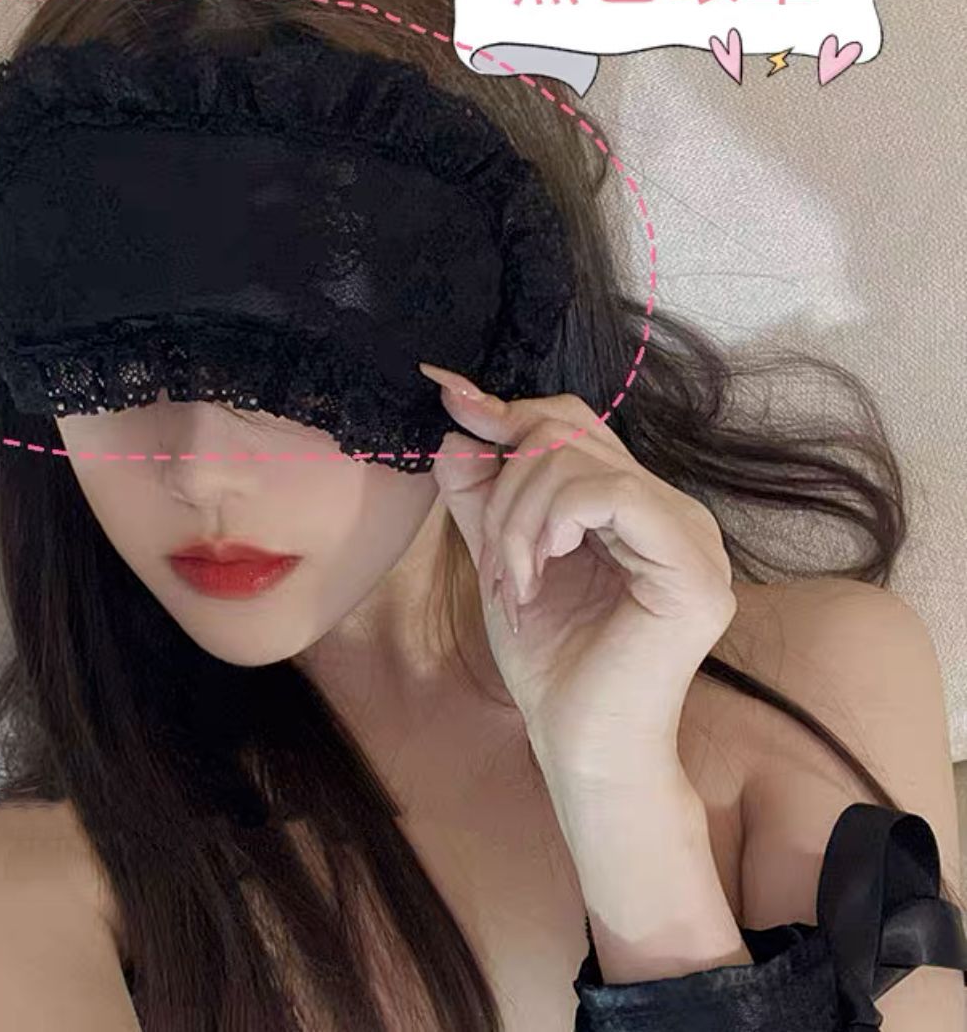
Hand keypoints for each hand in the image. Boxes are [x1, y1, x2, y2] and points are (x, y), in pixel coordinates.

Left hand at [417, 362, 737, 780]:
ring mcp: (692, 537)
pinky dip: (551, 523)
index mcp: (636, 504)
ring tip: (513, 580)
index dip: (507, 412)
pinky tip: (540, 571)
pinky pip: (609, 494)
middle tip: (493, 558)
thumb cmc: (547, 659)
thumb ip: (482, 490)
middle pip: (568, 429)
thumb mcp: (499, 555)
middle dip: (503, 483)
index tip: (447, 395)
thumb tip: (456, 419)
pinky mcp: (693, 568)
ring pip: (579, 460)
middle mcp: (674, 509)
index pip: (571, 421)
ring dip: (517, 517)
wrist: (578, 745)